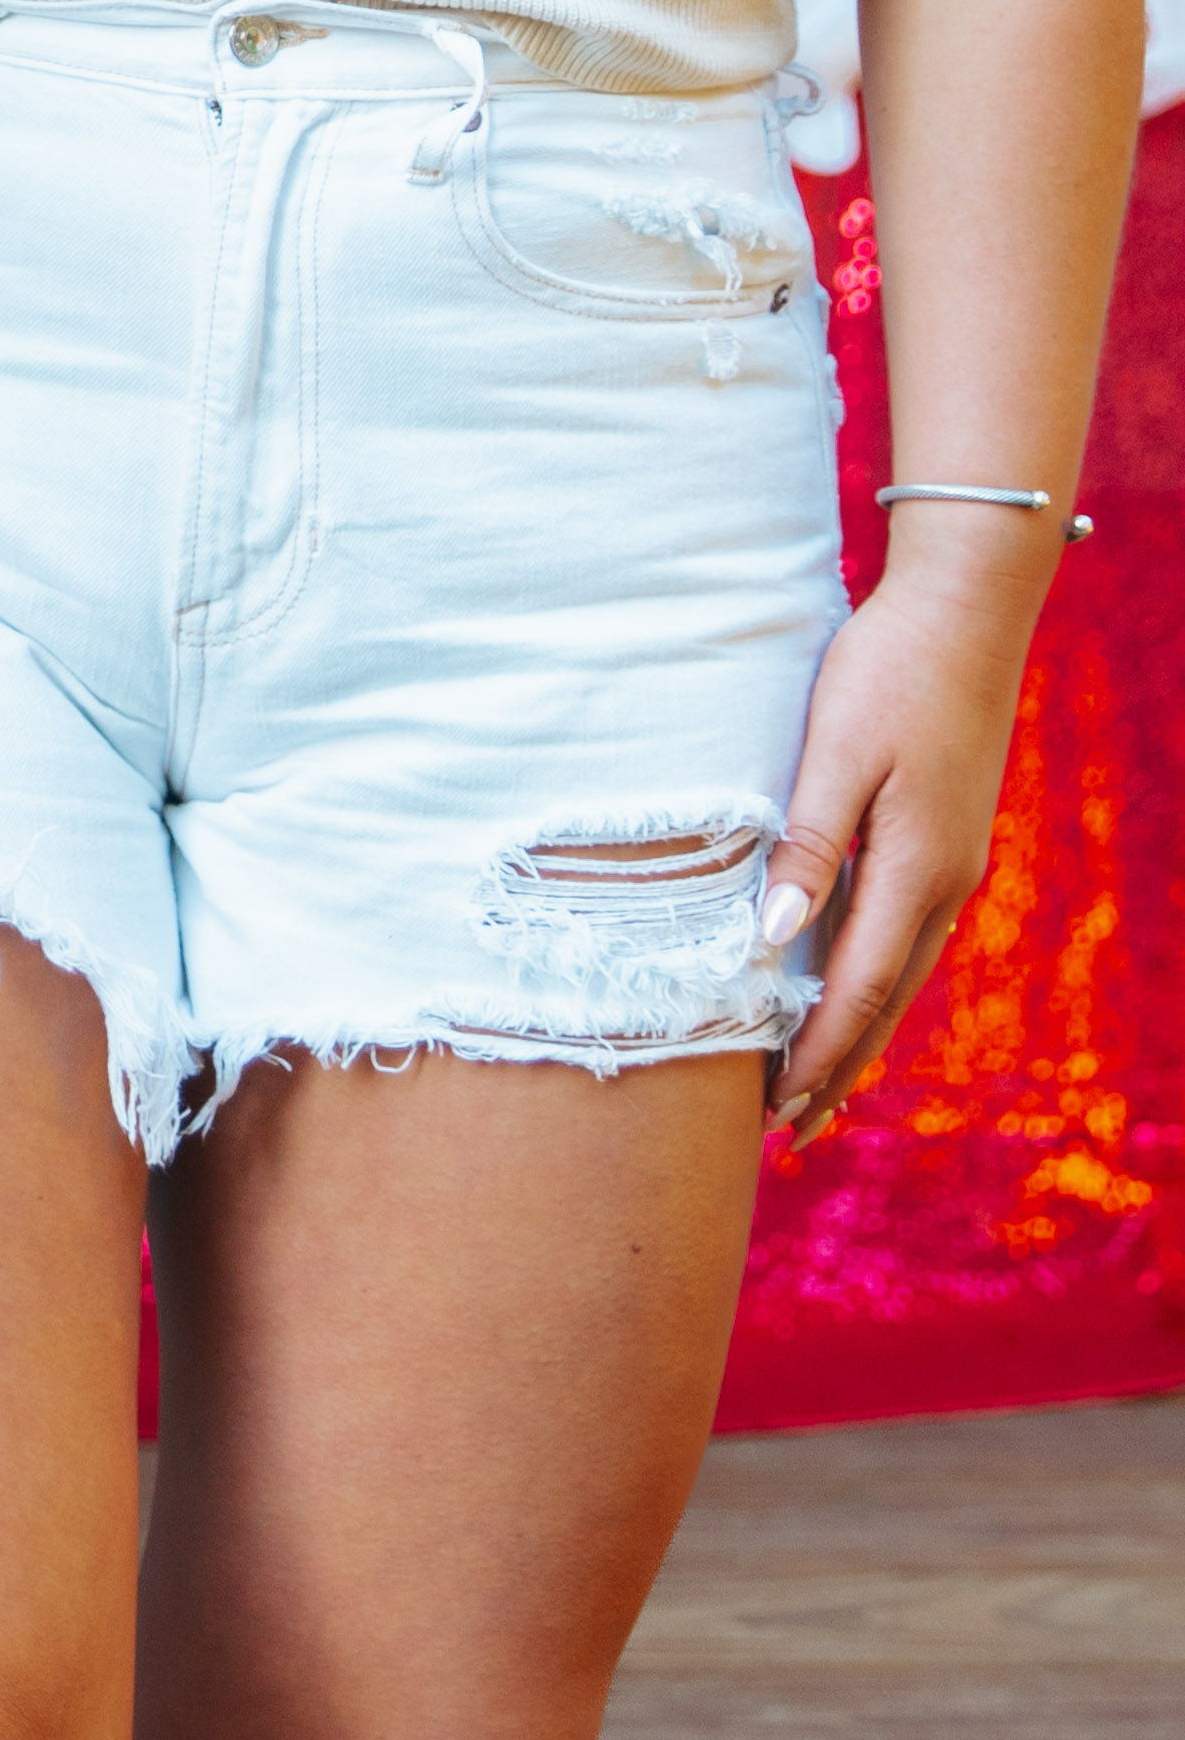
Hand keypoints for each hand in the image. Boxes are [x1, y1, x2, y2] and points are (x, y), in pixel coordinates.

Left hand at [759, 535, 1036, 1129]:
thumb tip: (774, 940)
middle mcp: (944, 881)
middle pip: (886, 1000)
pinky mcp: (946, 837)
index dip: (817, 1055)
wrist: (965, 609)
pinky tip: (852, 988)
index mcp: (915, 869)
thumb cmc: (887, 670)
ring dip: (858, 1030)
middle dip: (839, 1066)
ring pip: (900, 971)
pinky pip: (907, 933)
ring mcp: (953, 861)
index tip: (777, 1112)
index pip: (856, 989)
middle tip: (790, 1130)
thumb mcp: (836, 753)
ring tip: (817, 1081)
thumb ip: (807, 847)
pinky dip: (875, 978)